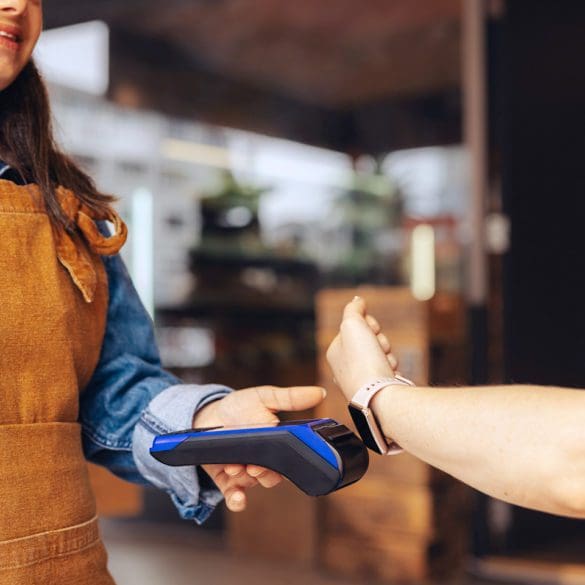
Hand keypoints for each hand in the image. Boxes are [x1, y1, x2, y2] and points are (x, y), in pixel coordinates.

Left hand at [193, 385, 325, 511]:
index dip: (284, 464)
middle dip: (263, 473)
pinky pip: (234, 497)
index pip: (288, 461)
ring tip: (234, 466)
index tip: (276, 460)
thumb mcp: (266, 397)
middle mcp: (263, 461)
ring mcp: (245, 472)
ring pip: (251, 484)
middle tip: (254, 466)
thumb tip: (321, 392)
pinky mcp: (226, 481)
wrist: (209, 414)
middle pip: (271, 477)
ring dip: (244, 478)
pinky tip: (238, 499)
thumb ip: (291, 397)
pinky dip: (236, 501)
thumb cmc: (242, 406)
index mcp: (276, 443)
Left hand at [326, 296, 397, 400]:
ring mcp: (361, 379)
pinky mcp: (377, 389)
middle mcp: (345, 366)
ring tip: (384, 363)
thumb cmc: (362, 360)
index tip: (370, 329)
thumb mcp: (352, 324)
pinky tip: (390, 374)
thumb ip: (353, 308)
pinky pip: (389, 369)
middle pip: (369, 339)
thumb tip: (357, 300)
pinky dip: (392, 369)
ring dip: (387, 354)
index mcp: (335, 351)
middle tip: (378, 347)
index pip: (354, 325)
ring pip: (382, 353)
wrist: (380, 396)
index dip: (367, 323)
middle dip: (380, 339)